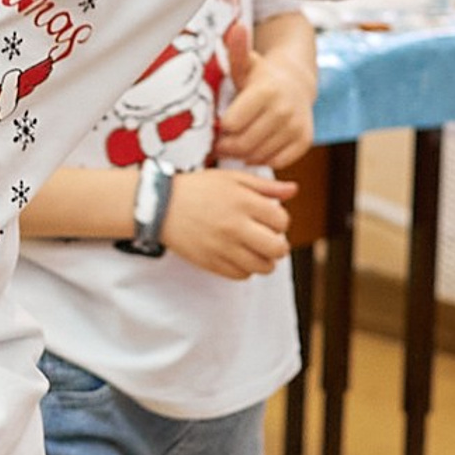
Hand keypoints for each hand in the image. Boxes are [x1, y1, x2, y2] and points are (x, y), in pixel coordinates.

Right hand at [165, 167, 295, 278]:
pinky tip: (239, 257)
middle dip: (279, 246)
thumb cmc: (199, 189)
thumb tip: (294, 190)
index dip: (281, 222)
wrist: (161, 206)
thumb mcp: (232, 178)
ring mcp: (223, 247)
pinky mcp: (211, 262)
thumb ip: (265, 186)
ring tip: (256, 251)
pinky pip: (241, 275)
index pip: (282, 221)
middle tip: (270, 241)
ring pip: (262, 267)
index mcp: (244, 201)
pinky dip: (246, 269)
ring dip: (265, 261)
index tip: (270, 220)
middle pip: (277, 248)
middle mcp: (236, 226)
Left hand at [216, 45, 315, 171]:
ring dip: (244, 155)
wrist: (296, 83)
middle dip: (228, 146)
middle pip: (243, 143)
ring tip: (238, 144)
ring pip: (259, 155)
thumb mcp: (246, 64)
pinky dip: (264, 159)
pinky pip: (277, 161)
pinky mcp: (305, 140)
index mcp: (265, 90)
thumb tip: (237, 27)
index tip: (219, 124)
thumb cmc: (261, 77)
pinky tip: (257, 148)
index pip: (231, 124)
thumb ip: (237, 50)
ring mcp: (296, 126)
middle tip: (222, 142)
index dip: (221, 128)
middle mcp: (284, 109)